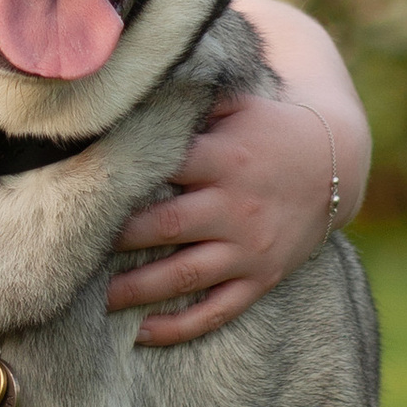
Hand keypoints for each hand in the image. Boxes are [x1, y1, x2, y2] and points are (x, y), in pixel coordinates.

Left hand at [106, 0, 368, 346]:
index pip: (162, 169)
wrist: (336, 163)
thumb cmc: (267, 125)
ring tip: (95, 302)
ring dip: (137, 291)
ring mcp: (248, 246)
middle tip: (70, 249)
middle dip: (117, 239)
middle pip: (164, 226)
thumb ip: (189, 95)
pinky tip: (143, 334)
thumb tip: (130, 72)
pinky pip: (218, 309)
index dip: (119, 179)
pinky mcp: (260, 276)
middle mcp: (234, 205)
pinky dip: (181, 326)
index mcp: (223, 157)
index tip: (75, 187)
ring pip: (185, 275)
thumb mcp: (237, 101)